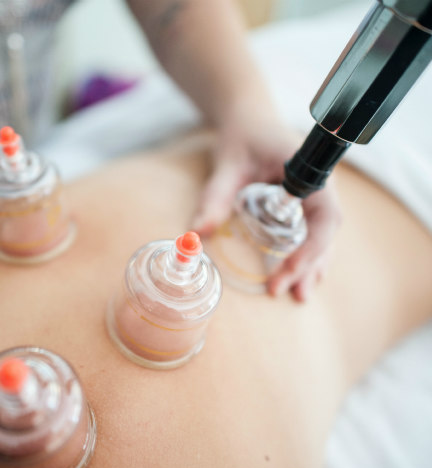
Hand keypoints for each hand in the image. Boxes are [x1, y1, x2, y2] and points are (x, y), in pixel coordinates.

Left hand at [192, 114, 341, 301]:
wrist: (249, 118)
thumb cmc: (242, 136)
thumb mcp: (227, 165)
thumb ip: (215, 197)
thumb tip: (195, 234)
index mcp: (309, 171)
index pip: (325, 216)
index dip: (312, 248)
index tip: (288, 270)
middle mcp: (319, 185)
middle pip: (324, 233)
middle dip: (307, 265)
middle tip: (287, 293)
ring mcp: (314, 195)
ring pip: (321, 236)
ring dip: (311, 265)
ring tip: (299, 296)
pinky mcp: (303, 202)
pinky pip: (311, 232)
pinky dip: (305, 254)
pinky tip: (299, 275)